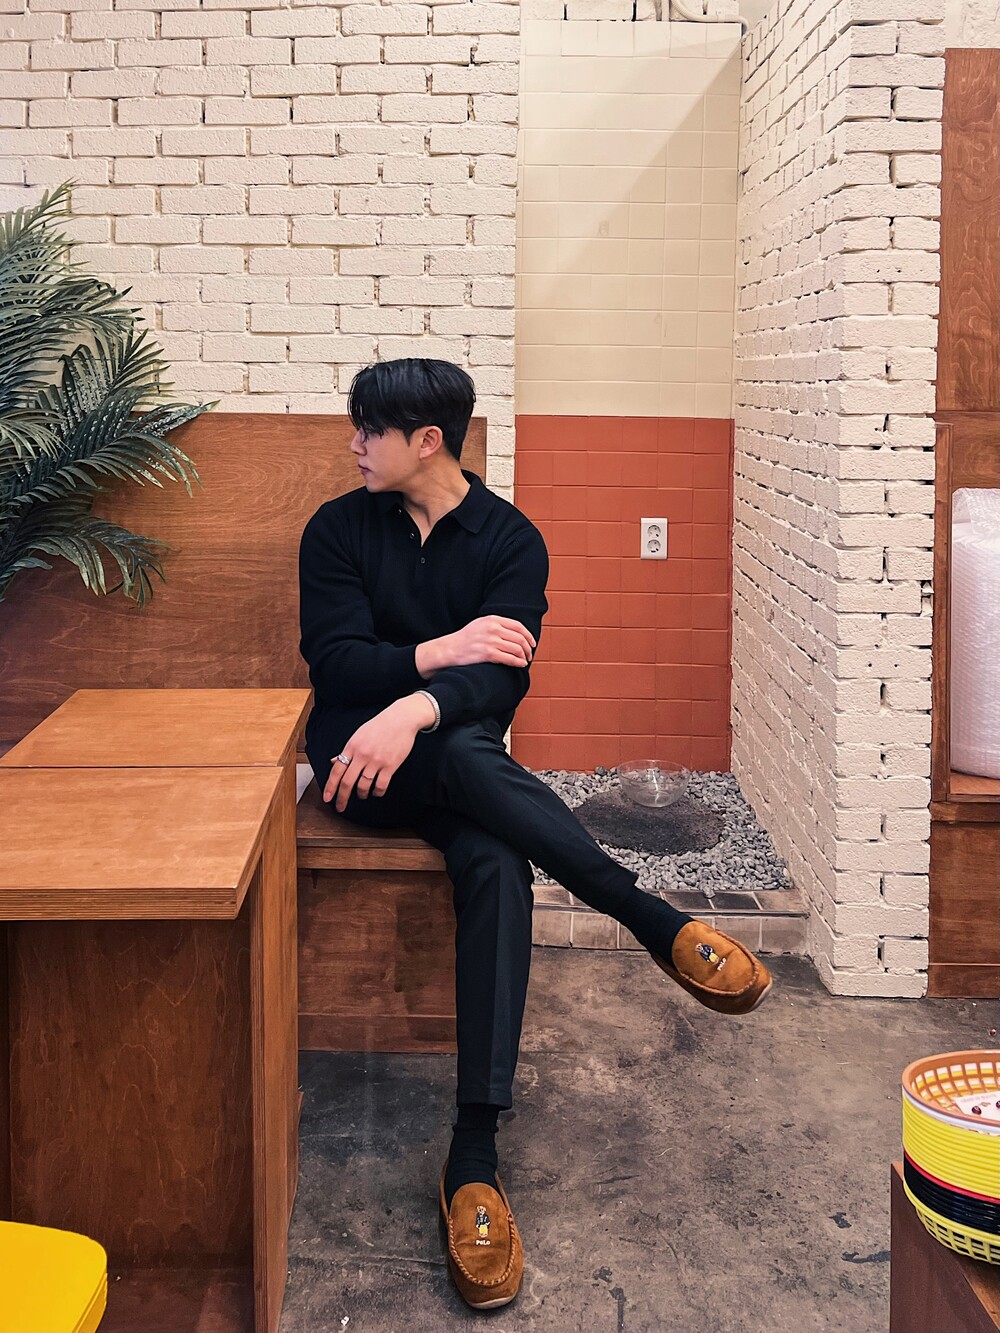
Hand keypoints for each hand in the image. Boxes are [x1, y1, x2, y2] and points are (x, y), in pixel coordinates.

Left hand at [323, 694, 434, 811]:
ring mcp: (376, 761)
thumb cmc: (380, 725)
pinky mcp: (390, 765)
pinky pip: (381, 785)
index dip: (330, 787)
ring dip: (361, 794)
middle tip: (340, 807)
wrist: (401, 718)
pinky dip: (377, 792)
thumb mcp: (358, 735)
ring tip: (362, 795)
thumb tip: (333, 761)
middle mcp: (362, 755)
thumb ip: (346, 750)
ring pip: (363, 785)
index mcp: (351, 747)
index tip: (327, 798)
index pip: (336, 771)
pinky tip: (376, 792)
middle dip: (342, 798)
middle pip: (347, 782)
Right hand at [416, 616, 534, 675]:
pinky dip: (518, 662)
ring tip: (525, 661)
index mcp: (492, 619)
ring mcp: (490, 641)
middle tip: (530, 654)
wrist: (448, 649)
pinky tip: (520, 665)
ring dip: (524, 656)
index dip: (528, 636)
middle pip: (519, 638)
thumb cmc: (465, 639)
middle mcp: (492, 628)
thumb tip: (516, 634)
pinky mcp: (487, 654)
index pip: (518, 626)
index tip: (532, 643)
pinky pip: (510, 658)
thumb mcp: (480, 625)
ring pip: (517, 648)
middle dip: (528, 648)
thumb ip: (496, 625)